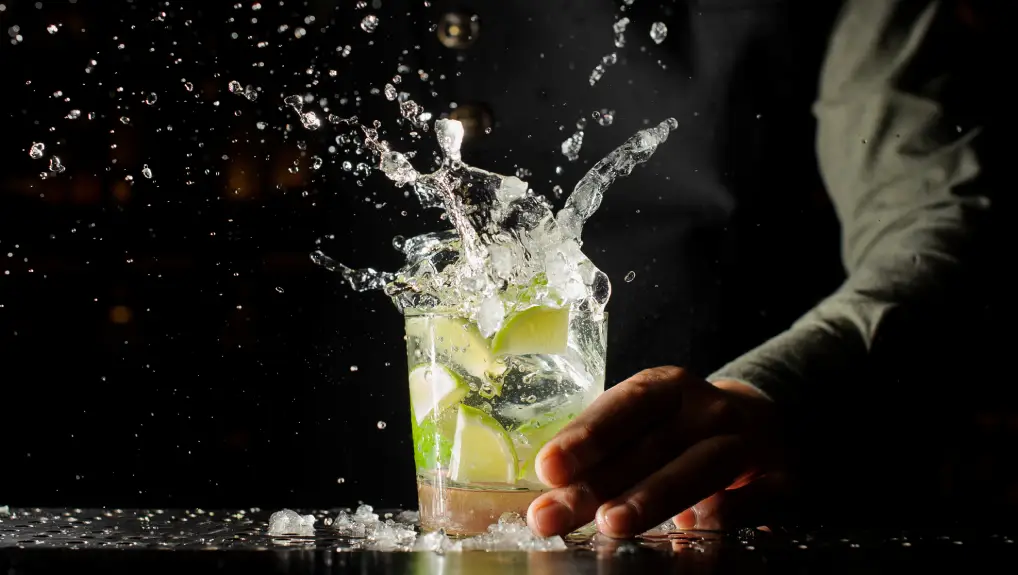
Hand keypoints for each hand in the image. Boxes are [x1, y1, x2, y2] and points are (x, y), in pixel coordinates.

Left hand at [526, 366, 790, 537]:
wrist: (764, 420)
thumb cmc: (682, 426)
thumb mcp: (646, 422)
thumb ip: (605, 452)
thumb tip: (554, 490)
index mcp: (668, 386)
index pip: (625, 405)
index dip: (586, 436)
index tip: (548, 467)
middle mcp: (707, 408)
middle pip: (649, 446)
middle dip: (597, 485)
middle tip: (552, 515)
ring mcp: (746, 440)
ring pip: (699, 467)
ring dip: (653, 496)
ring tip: (610, 524)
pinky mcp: (781, 477)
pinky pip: (754, 498)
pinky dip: (725, 512)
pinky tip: (694, 528)